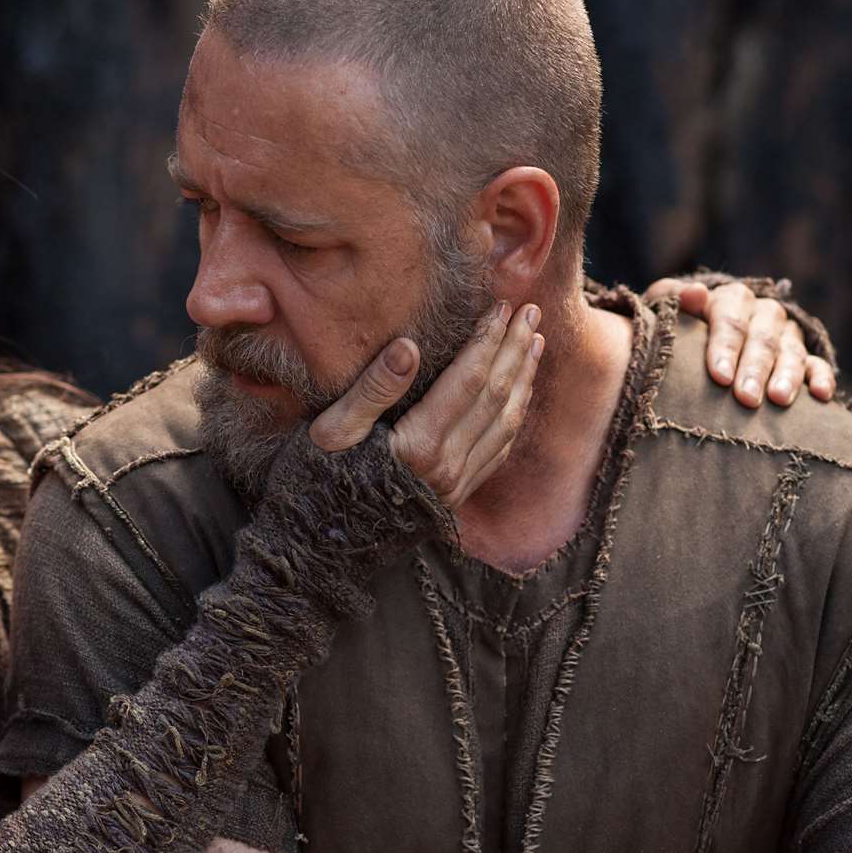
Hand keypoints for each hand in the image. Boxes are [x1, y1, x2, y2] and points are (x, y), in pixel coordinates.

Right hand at [308, 300, 540, 507]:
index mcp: (418, 445)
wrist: (318, 545)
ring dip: (523, 379)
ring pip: (505, 423)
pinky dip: (514, 416)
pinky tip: (519, 394)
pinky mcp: (455, 498)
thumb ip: (372, 389)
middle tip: (531, 312)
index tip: (500, 307)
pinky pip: (498, 452)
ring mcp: (455, 486)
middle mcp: (446, 466)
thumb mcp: (331, 430)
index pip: (467, 380)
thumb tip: (408, 347)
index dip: (487, 341)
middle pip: (495, 396)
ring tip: (535, 344)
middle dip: (515, 350)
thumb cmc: (316, 479)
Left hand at [643, 278, 835, 406]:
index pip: (730, 320)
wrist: (698, 339)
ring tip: (778, 400)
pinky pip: (816, 363)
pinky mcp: (803, 355)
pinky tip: (820, 395)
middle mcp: (762, 313)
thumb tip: (695, 293)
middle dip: (755, 369)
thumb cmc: (677, 329)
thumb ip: (672, 298)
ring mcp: (785, 334)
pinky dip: (821, 377)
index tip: (718, 376)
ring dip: (787, 375)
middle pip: (763, 339)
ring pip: (791, 351)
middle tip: (746, 398)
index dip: (725, 347)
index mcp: (730, 299)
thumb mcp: (665, 310)